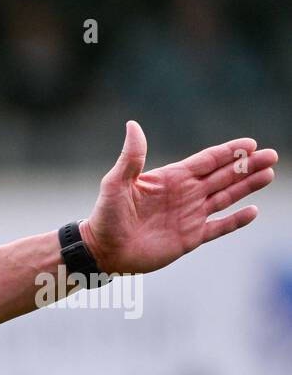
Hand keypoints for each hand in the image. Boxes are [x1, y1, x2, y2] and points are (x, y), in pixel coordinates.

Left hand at [80, 121, 277, 274]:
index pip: (207, 161)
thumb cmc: (106, 215)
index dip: (229, 152)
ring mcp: (189, 216)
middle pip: (223, 176)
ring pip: (226, 197)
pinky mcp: (190, 238)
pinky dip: (235, 221)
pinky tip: (252, 211)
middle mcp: (185, 195)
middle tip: (272, 155)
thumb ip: (131, 156)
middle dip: (247, 166)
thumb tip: (132, 124)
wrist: (102, 250)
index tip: (251, 144)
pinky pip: (218, 227)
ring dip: (247, 187)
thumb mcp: (116, 183)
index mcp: (172, 178)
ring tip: (269, 174)